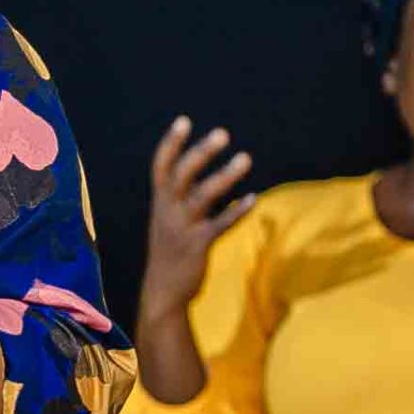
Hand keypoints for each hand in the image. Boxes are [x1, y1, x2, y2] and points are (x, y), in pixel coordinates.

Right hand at [143, 117, 254, 316]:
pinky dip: (237, 211)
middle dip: (201, 153)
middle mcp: (167, 211)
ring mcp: (182, 228)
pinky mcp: (198, 246)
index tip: (184, 120)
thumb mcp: (167, 220)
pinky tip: (254, 199)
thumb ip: (183, 197)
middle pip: (182, 175)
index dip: (171, 143)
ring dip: (225, 176)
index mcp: (159, 203)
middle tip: (222, 133)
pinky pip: (220, 225)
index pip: (160, 167)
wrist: (163, 292)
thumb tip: (205, 173)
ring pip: (203, 196)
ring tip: (245, 158)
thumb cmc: (170, 251)